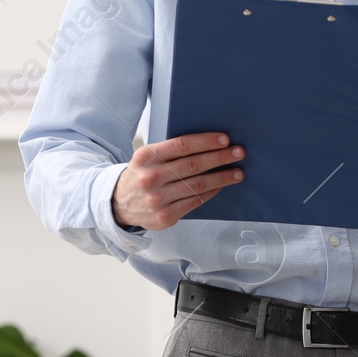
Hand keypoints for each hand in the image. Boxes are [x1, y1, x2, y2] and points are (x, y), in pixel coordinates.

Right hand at [111, 132, 243, 230]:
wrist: (119, 203)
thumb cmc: (140, 174)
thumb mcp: (146, 157)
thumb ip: (170, 151)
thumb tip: (208, 145)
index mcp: (146, 156)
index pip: (182, 145)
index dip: (206, 141)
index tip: (225, 139)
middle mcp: (151, 177)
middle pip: (193, 165)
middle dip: (220, 158)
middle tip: (238, 153)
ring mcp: (158, 199)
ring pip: (198, 185)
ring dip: (222, 178)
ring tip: (237, 172)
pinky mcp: (165, 216)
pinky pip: (195, 201)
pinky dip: (210, 192)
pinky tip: (220, 186)